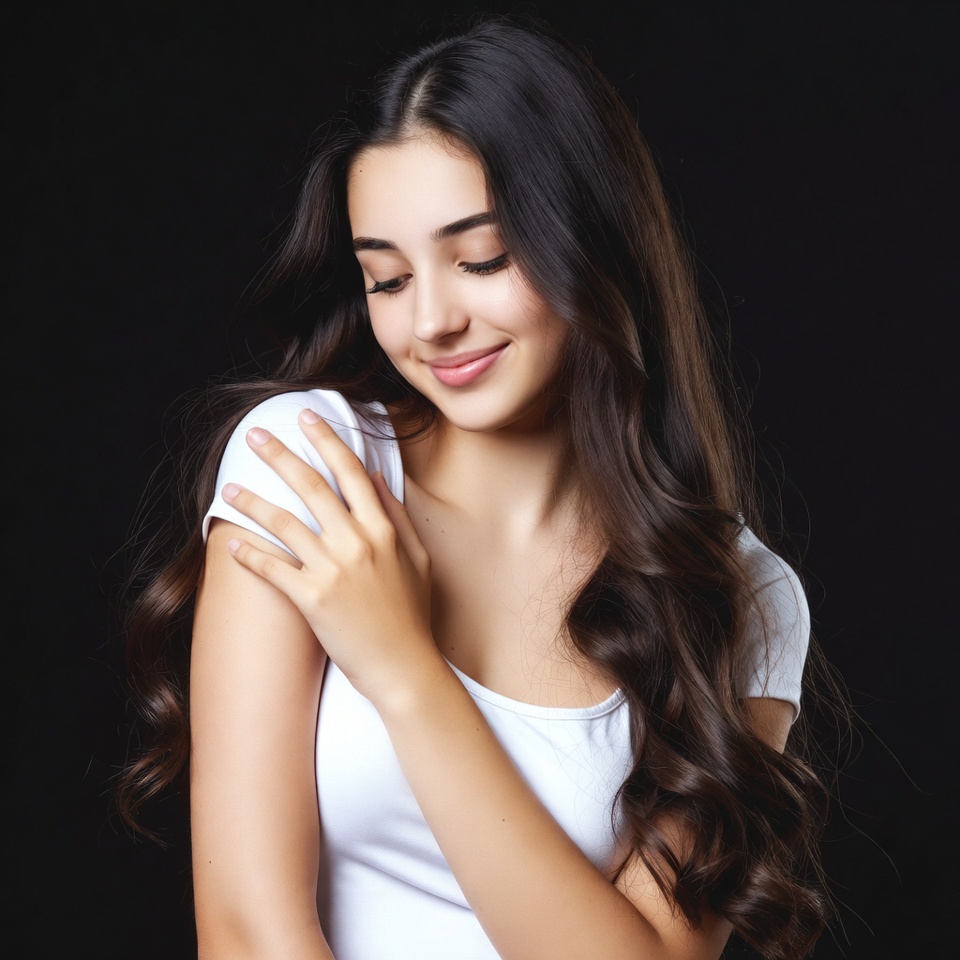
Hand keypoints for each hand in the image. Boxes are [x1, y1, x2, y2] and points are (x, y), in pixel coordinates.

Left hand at [221, 407, 436, 705]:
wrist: (403, 666)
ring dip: (251, 502)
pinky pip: (272, 568)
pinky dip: (249, 554)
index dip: (326, 440)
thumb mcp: (418, 558)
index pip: (350, 471)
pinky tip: (231, 544)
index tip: (307, 418)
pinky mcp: (311, 599)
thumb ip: (397, 515)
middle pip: (310, 486)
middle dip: (278, 455)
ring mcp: (332, 570)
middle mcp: (356, 542)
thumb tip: (375, 478)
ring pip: (283, 523)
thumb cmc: (412, 614)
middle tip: (254, 436)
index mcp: (383, 529)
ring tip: (229, 489)